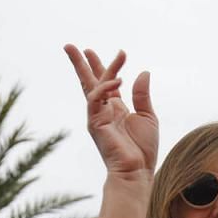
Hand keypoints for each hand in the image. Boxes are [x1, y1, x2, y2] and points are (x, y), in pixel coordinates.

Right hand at [64, 45, 157, 175]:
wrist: (137, 171)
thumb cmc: (142, 149)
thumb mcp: (147, 116)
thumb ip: (142, 95)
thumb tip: (143, 72)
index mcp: (115, 108)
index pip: (106, 82)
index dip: (108, 66)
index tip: (120, 52)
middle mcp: (103, 110)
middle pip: (88, 82)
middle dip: (80, 64)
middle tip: (69, 46)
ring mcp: (97, 116)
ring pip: (90, 86)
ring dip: (88, 68)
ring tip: (87, 50)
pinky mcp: (95, 123)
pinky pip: (95, 100)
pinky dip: (105, 88)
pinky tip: (119, 79)